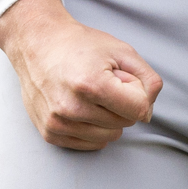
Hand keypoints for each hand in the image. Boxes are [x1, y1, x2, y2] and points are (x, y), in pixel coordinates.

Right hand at [0, 0, 163, 150]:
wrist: (39, 44)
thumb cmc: (82, 46)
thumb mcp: (122, 51)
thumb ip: (147, 80)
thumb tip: (149, 112)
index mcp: (92, 85)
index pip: (138, 110)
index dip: (137, 93)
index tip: (123, 79)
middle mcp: (72, 108)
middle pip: (124, 123)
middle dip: (121, 104)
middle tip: (104, 83)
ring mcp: (58, 123)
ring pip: (108, 137)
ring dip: (108, 118)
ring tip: (91, 94)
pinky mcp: (50, 133)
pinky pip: (90, 144)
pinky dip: (93, 128)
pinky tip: (81, 107)